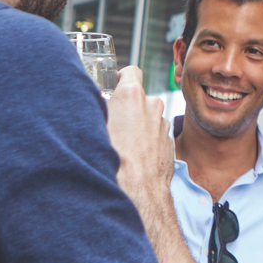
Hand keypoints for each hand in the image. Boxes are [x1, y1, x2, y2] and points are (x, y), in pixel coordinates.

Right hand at [106, 66, 172, 197]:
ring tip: (122, 144)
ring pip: (148, 117)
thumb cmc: (113, 159)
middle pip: (139, 97)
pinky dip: (146, 141)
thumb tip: (93, 102)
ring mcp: (163, 124)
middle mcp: (152, 105)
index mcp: (132, 95)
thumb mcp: (94, 127)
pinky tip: (134, 156)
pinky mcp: (169, 141)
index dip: (121, 78)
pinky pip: (155, 135)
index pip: (131, 71)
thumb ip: (96, 108)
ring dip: (138, 125)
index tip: (113, 87)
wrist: (138, 191)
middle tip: (112, 123)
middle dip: (127, 106)